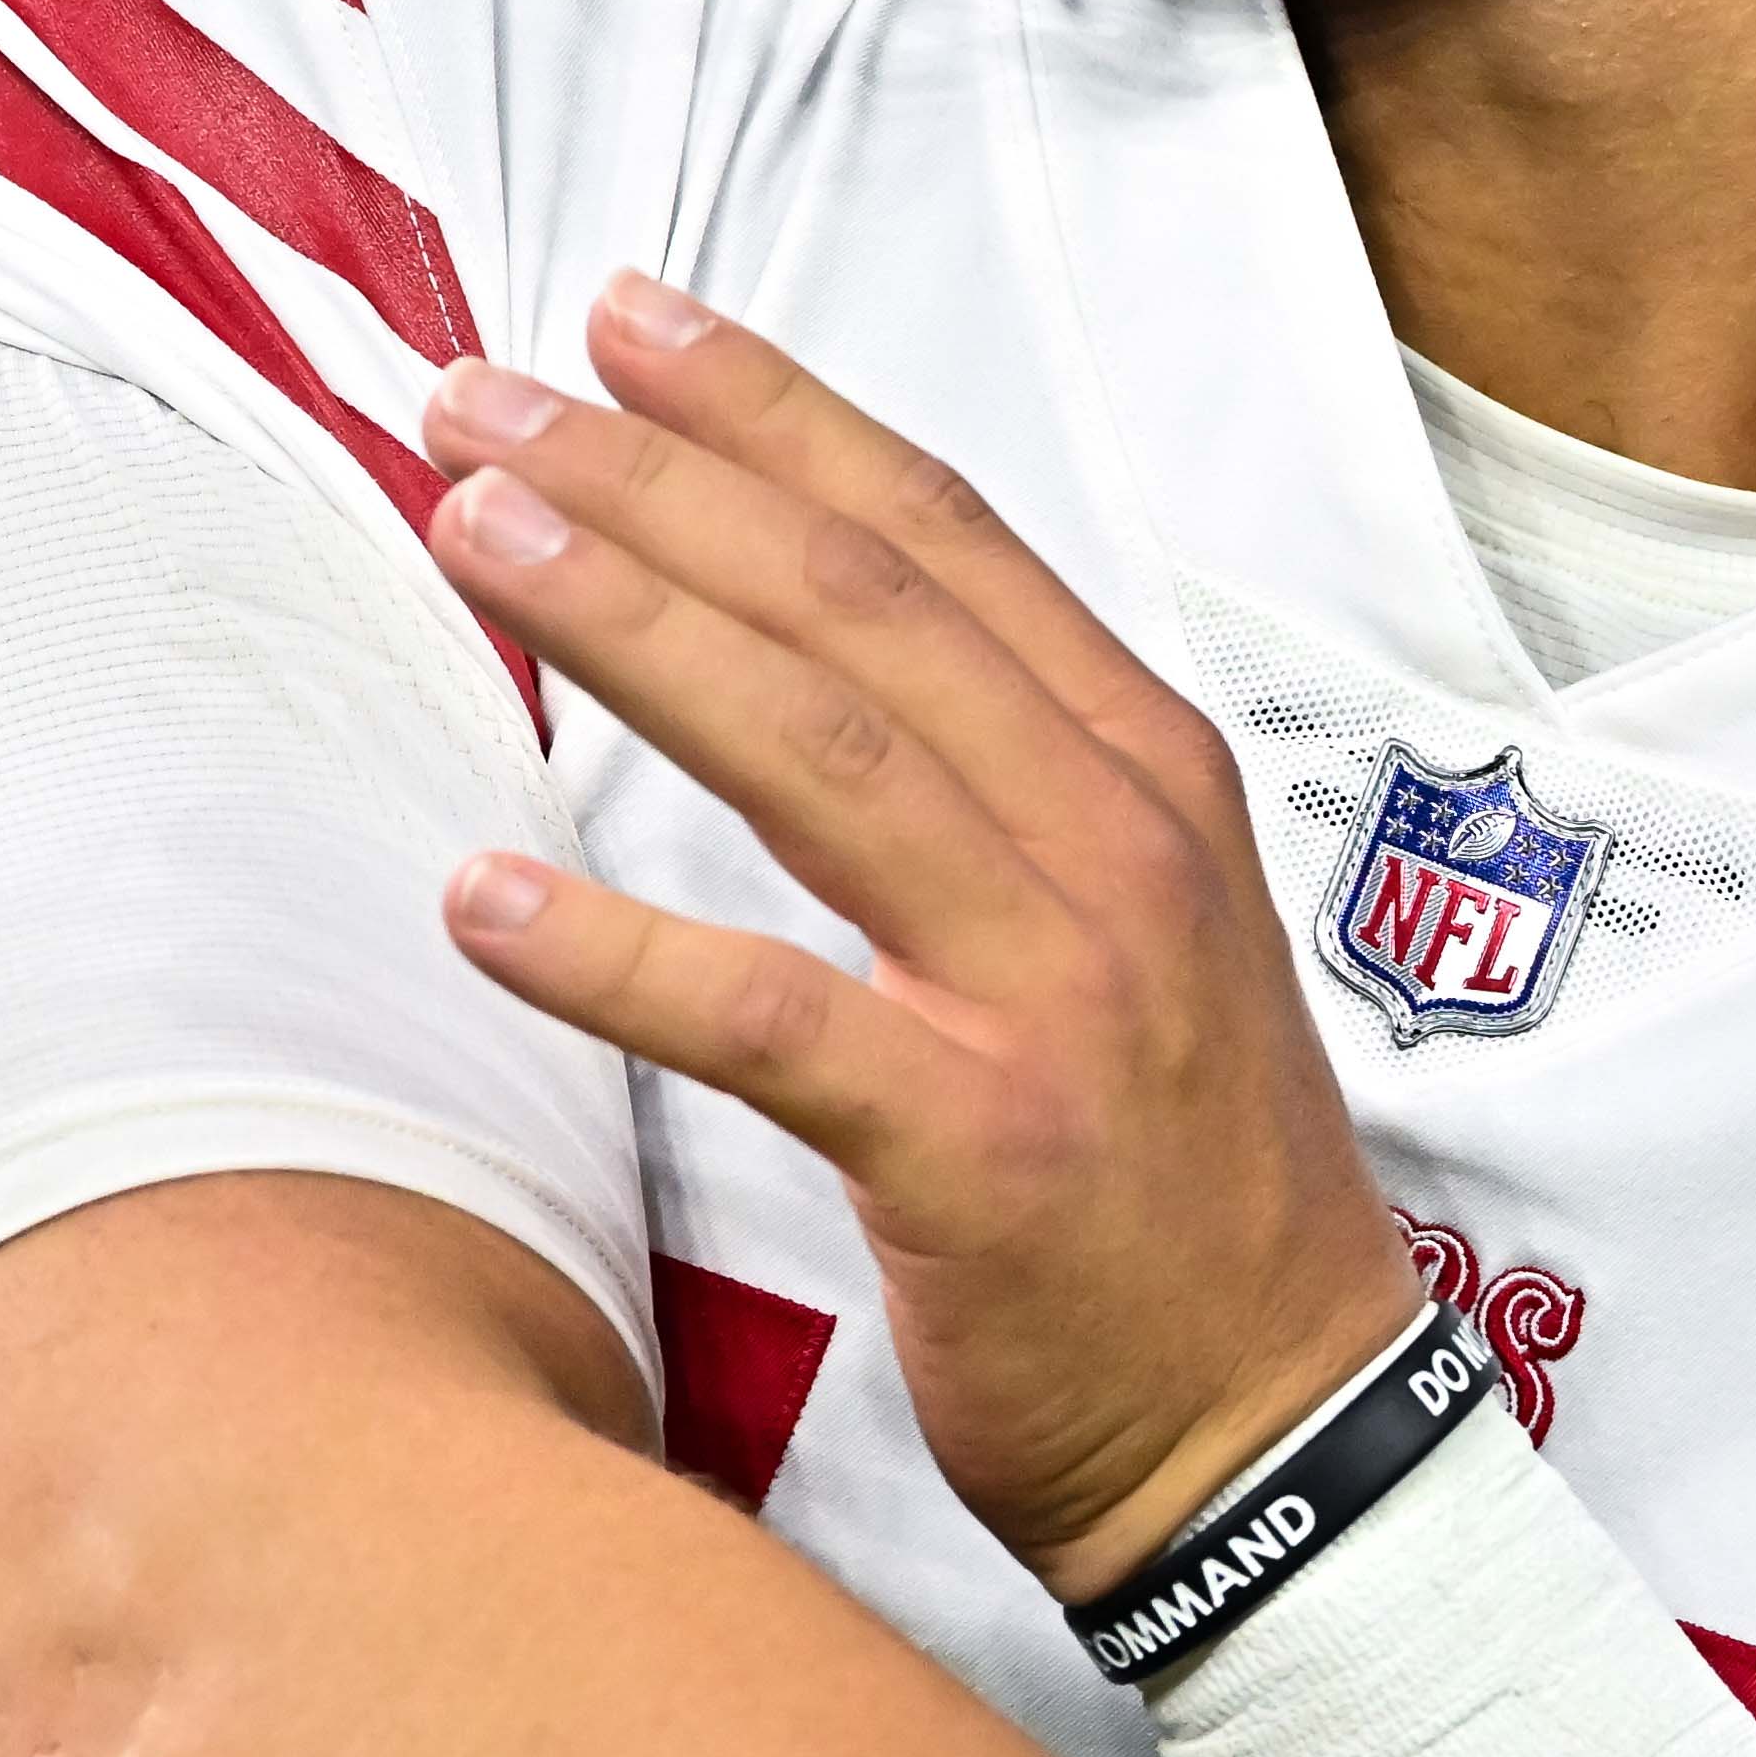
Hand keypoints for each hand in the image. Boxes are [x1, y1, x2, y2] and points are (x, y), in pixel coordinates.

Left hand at [419, 272, 1424, 1602]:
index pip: (936, 536)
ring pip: (817, 756)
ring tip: (472, 538)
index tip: (623, 322)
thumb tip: (780, 631)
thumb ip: (984, 773)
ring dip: (629, 625)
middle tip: (478, 402)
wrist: (1283, 1434)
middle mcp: (1113, 848)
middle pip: (858, 608)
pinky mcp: (989, 1152)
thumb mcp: (1125, 920)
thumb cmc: (1166, 1175)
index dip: (773, 412)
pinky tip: (480, 905)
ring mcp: (1060, 994)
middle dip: (656, 479)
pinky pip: (773, 1024)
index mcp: (1142, 770)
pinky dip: (616, 956)